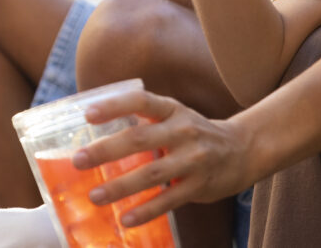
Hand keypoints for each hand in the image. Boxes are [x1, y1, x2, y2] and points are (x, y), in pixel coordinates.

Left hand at [70, 89, 254, 228]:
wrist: (242, 150)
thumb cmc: (193, 132)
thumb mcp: (174, 115)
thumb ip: (144, 121)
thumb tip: (95, 131)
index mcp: (171, 109)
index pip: (140, 101)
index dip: (114, 106)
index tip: (87, 115)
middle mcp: (183, 131)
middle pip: (139, 140)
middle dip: (105, 151)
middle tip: (78, 161)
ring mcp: (193, 159)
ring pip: (151, 174)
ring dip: (120, 187)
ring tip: (95, 196)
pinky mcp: (199, 186)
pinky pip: (168, 201)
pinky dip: (145, 211)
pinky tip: (125, 219)